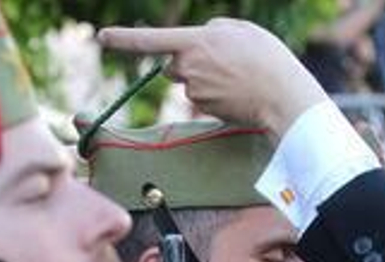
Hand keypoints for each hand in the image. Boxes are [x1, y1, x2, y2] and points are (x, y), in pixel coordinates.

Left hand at [98, 19, 328, 136]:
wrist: (283, 97)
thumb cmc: (267, 58)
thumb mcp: (241, 29)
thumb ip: (214, 29)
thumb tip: (198, 40)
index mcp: (194, 43)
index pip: (150, 40)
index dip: (123, 38)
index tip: (101, 36)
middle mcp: (188, 69)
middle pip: (173, 64)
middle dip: (188, 62)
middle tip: (223, 61)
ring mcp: (194, 91)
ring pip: (189, 81)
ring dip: (206, 78)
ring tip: (238, 76)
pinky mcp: (203, 109)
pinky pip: (202, 96)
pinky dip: (215, 93)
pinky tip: (238, 91)